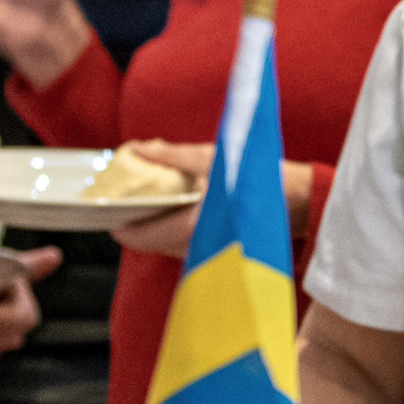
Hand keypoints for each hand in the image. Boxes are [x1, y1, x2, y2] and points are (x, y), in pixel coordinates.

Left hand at [104, 143, 316, 258]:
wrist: (296, 200)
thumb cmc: (256, 178)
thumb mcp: (210, 157)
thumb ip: (169, 155)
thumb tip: (135, 149)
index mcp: (191, 225)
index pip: (138, 237)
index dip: (118, 222)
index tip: (108, 206)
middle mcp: (194, 248)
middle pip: (146, 242)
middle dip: (134, 219)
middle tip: (126, 195)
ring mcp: (204, 254)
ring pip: (162, 245)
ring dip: (153, 224)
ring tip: (151, 198)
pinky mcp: (213, 253)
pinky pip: (179, 244)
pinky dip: (170, 227)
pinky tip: (176, 207)